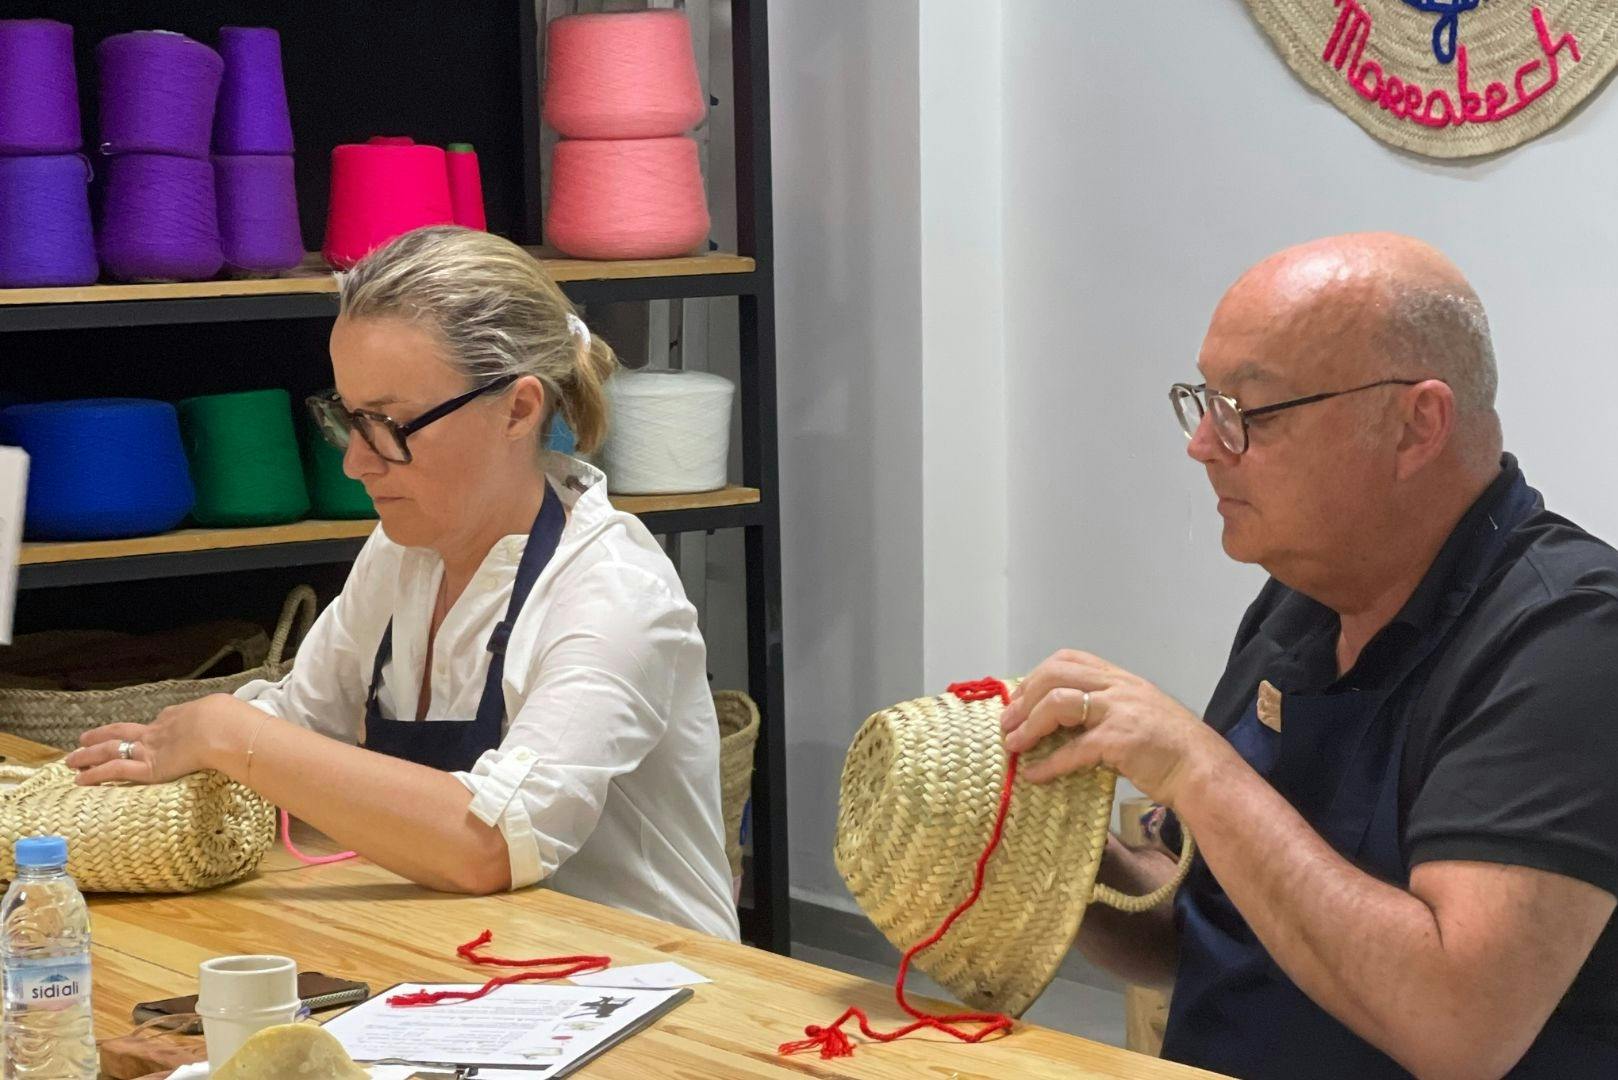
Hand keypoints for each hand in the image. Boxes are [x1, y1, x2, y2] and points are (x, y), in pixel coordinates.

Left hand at [65, 694, 258, 785]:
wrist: (223, 728)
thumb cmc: (231, 722)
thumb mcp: (228, 715)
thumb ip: (226, 723)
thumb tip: (240, 725)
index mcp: (180, 718)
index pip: (157, 723)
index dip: (145, 728)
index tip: (138, 731)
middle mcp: (159, 732)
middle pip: (124, 732)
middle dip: (103, 735)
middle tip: (85, 739)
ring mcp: (150, 749)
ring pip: (111, 749)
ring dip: (88, 754)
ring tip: (71, 760)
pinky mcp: (148, 768)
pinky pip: (115, 771)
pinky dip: (96, 774)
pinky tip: (80, 779)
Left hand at [999, 649, 1232, 804]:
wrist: (1203, 770)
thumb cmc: (1170, 748)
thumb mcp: (1137, 713)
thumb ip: (1105, 709)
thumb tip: (1061, 722)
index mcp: (1121, 678)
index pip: (1070, 659)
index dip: (1038, 676)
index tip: (1020, 699)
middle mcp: (1118, 687)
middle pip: (1056, 675)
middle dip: (1024, 698)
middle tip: (1008, 723)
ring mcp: (1119, 711)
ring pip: (1058, 703)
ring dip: (1028, 725)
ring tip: (1013, 745)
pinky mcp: (1119, 741)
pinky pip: (1072, 750)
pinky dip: (1048, 764)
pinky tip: (1034, 775)